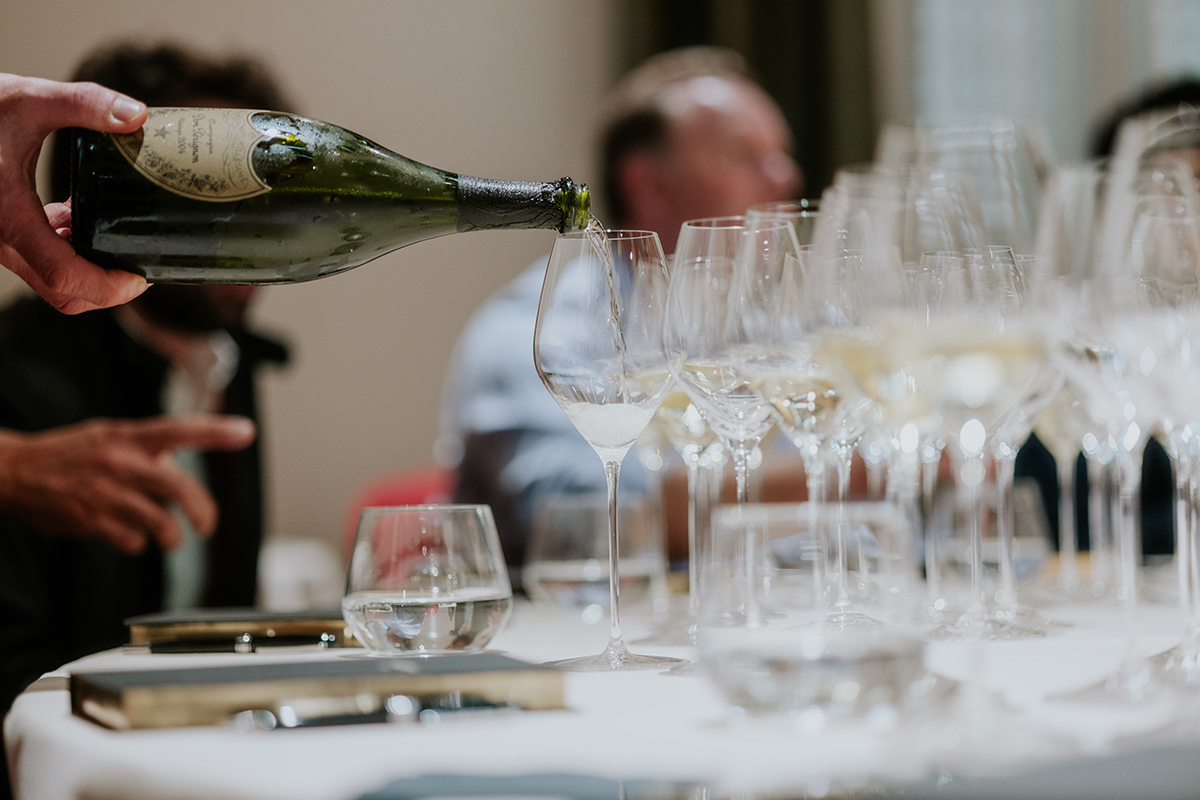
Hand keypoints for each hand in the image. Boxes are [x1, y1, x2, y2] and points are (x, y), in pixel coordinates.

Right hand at [0, 73, 149, 313]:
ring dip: (90, 271)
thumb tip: (138, 115)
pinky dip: (70, 252)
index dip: (108, 287)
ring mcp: (1, 239)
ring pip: (52, 281)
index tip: (141, 277)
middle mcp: (1, 238)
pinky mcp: (5, 232)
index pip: (62, 275)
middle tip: (143, 266)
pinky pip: (41, 260)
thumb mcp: (29, 97)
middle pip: (63, 291)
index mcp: (8, 214)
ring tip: (122, 241)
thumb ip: (83, 104)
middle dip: (107, 288)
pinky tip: (83, 219)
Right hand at [0, 415, 255, 554]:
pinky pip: (133, 541)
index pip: (180, 429)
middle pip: (180, 488)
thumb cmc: (66, 455)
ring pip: (162, 524)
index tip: (246, 432)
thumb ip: (145, 450)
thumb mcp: (107, 437)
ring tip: (166, 537)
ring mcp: (106, 493)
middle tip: (207, 526)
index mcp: (127, 437)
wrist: (12, 472)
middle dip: (203, 512)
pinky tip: (122, 533)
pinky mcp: (92, 521)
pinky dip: (135, 543)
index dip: (215, 431)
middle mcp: (120, 462)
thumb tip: (176, 470)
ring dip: (170, 537)